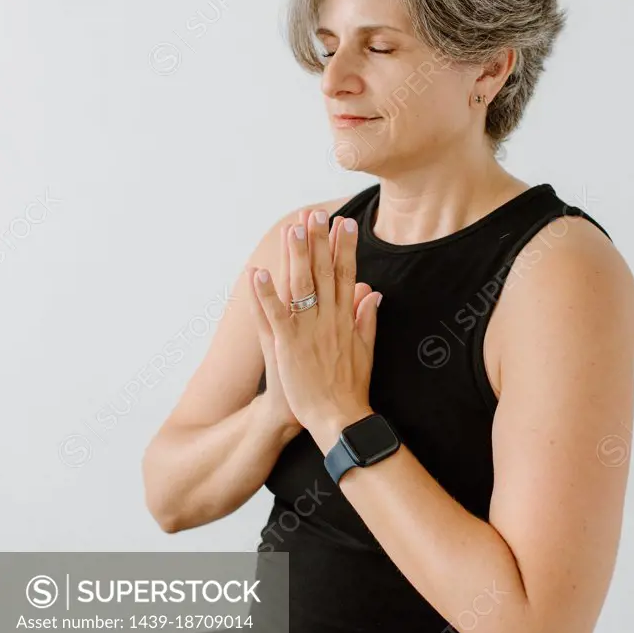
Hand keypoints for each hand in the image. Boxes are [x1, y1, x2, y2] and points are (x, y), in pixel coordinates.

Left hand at [248, 209, 381, 443]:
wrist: (339, 418)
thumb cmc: (350, 388)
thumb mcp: (366, 350)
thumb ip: (367, 319)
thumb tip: (375, 292)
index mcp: (347, 319)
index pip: (348, 275)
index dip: (345, 248)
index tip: (345, 224)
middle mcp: (329, 319)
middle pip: (325, 272)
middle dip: (320, 241)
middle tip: (315, 214)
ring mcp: (309, 331)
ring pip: (302, 286)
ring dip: (296, 256)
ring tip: (291, 229)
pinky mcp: (289, 345)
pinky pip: (276, 315)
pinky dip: (266, 294)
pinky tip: (258, 273)